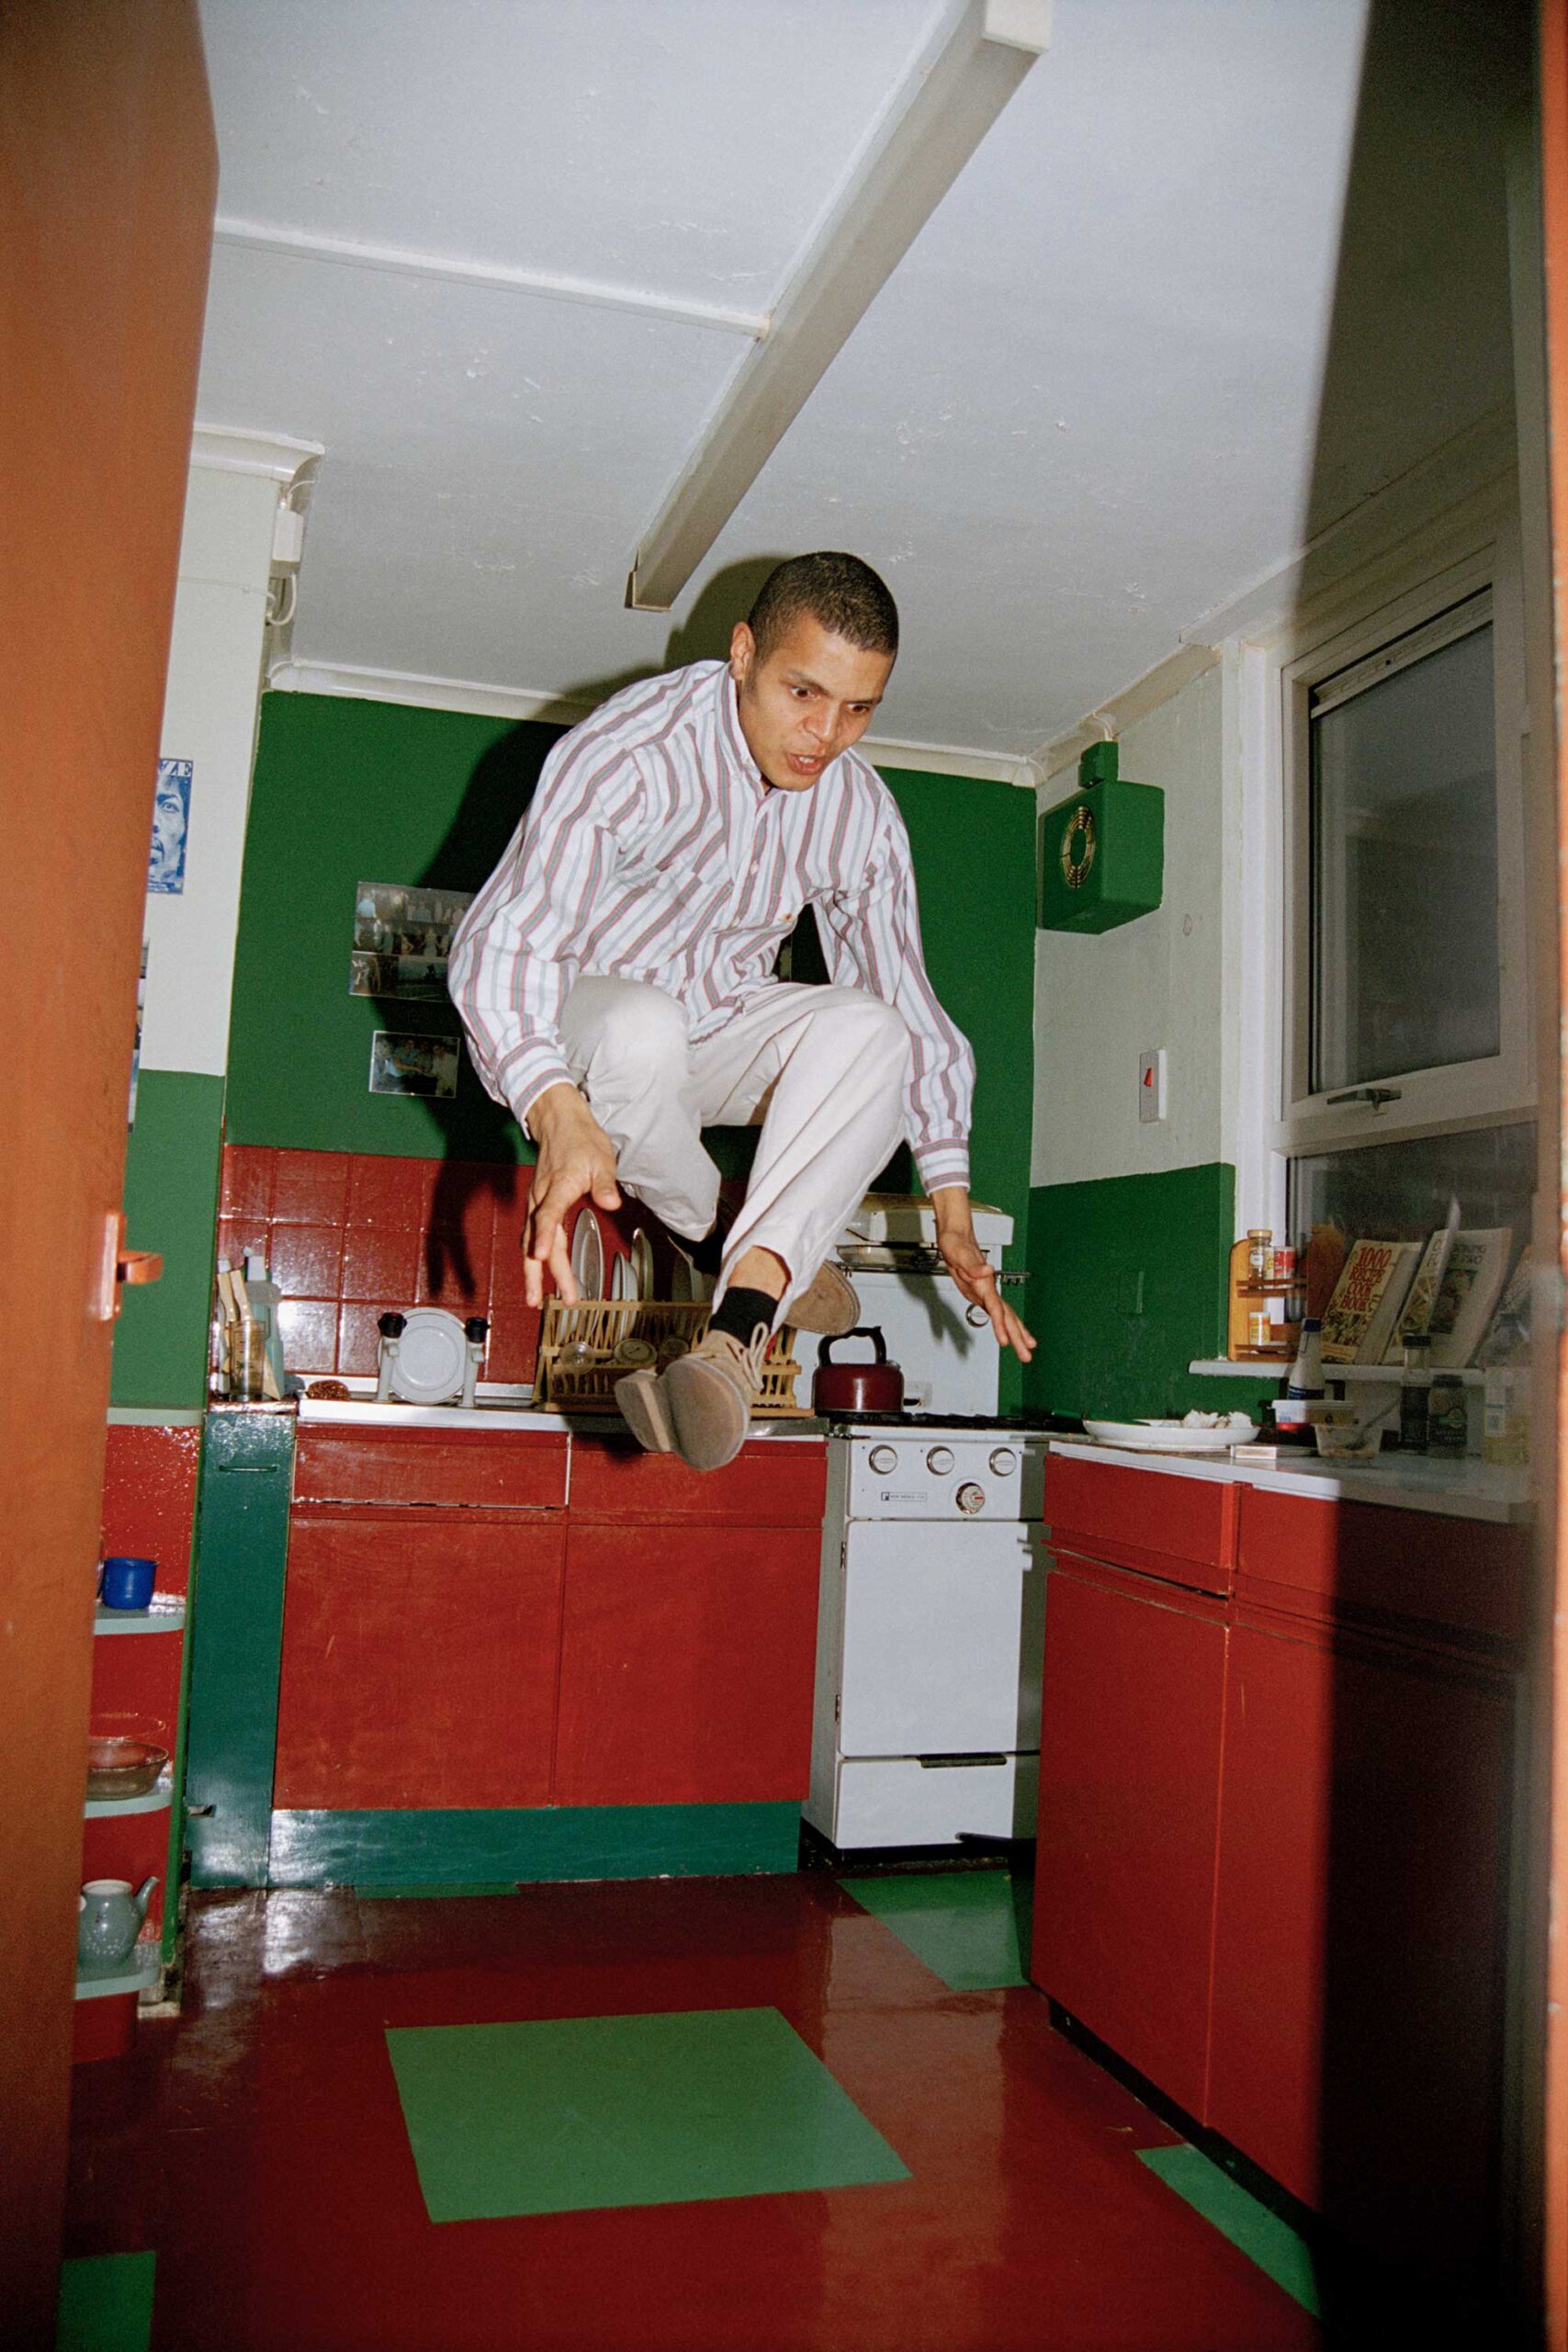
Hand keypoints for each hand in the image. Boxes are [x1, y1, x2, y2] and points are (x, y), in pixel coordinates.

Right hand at [523, 1084, 621, 1308]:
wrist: (560, 1123)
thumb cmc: (581, 1141)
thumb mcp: (602, 1159)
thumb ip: (605, 1185)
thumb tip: (612, 1203)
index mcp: (558, 1186)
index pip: (548, 1215)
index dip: (545, 1237)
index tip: (542, 1257)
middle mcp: (542, 1197)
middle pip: (535, 1239)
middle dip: (537, 1272)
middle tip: (539, 1301)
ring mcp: (537, 1202)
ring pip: (530, 1241)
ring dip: (532, 1271)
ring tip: (536, 1298)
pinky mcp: (538, 1205)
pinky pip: (533, 1235)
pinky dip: (534, 1257)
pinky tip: (540, 1273)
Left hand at [930, 1186, 1034, 1362]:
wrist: (957, 1235)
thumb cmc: (956, 1243)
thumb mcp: (959, 1253)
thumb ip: (973, 1264)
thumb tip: (987, 1271)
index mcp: (985, 1283)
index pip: (996, 1308)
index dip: (1000, 1325)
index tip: (1004, 1341)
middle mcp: (989, 1289)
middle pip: (1008, 1316)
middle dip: (1018, 1337)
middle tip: (1027, 1356)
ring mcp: (988, 1292)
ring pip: (1007, 1315)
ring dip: (1017, 1332)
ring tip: (1027, 1348)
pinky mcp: (983, 1293)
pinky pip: (999, 1313)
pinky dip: (1006, 1324)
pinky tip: (1010, 1333)